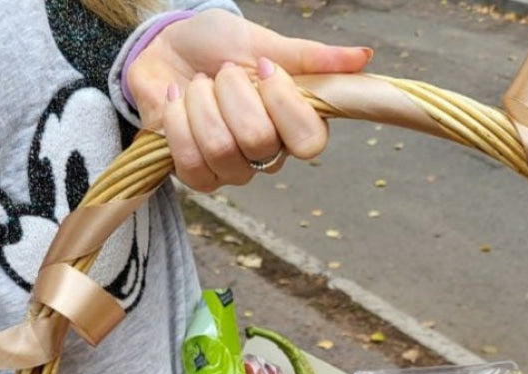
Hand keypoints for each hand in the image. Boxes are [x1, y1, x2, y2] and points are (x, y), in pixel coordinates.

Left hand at [127, 10, 372, 190]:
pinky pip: (192, 163)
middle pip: (258, 141)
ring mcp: (234, 170)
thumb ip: (310, 58)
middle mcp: (269, 154)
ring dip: (200, 104)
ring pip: (221, 150)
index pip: (309, 142)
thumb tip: (363, 57)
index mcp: (294, 124)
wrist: (164, 49)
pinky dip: (177, 121)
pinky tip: (176, 100)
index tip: (261, 68)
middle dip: (230, 93)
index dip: (282, 104)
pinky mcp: (199, 176)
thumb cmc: (215, 48)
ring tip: (197, 85)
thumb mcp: (263, 43)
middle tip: (221, 74)